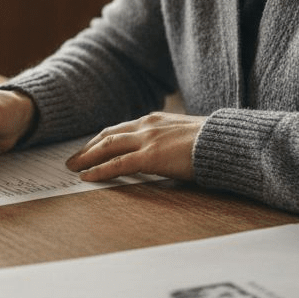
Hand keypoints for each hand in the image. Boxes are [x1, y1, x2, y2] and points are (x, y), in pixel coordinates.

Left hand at [66, 112, 206, 181]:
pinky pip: (117, 165)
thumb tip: (167, 154)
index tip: (91, 148)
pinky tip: (87, 177)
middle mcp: (147, 126)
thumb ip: (171, 141)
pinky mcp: (150, 156)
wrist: (225, 142)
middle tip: (73, 159)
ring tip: (74, 168)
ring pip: (108, 147)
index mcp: (156, 120)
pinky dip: (99, 171)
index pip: (121, 129)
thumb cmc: (212, 143)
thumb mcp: (186, 137)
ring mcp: (147, 140)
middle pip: (109, 136)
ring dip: (87, 158)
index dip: (103, 139)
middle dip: (89, 148)